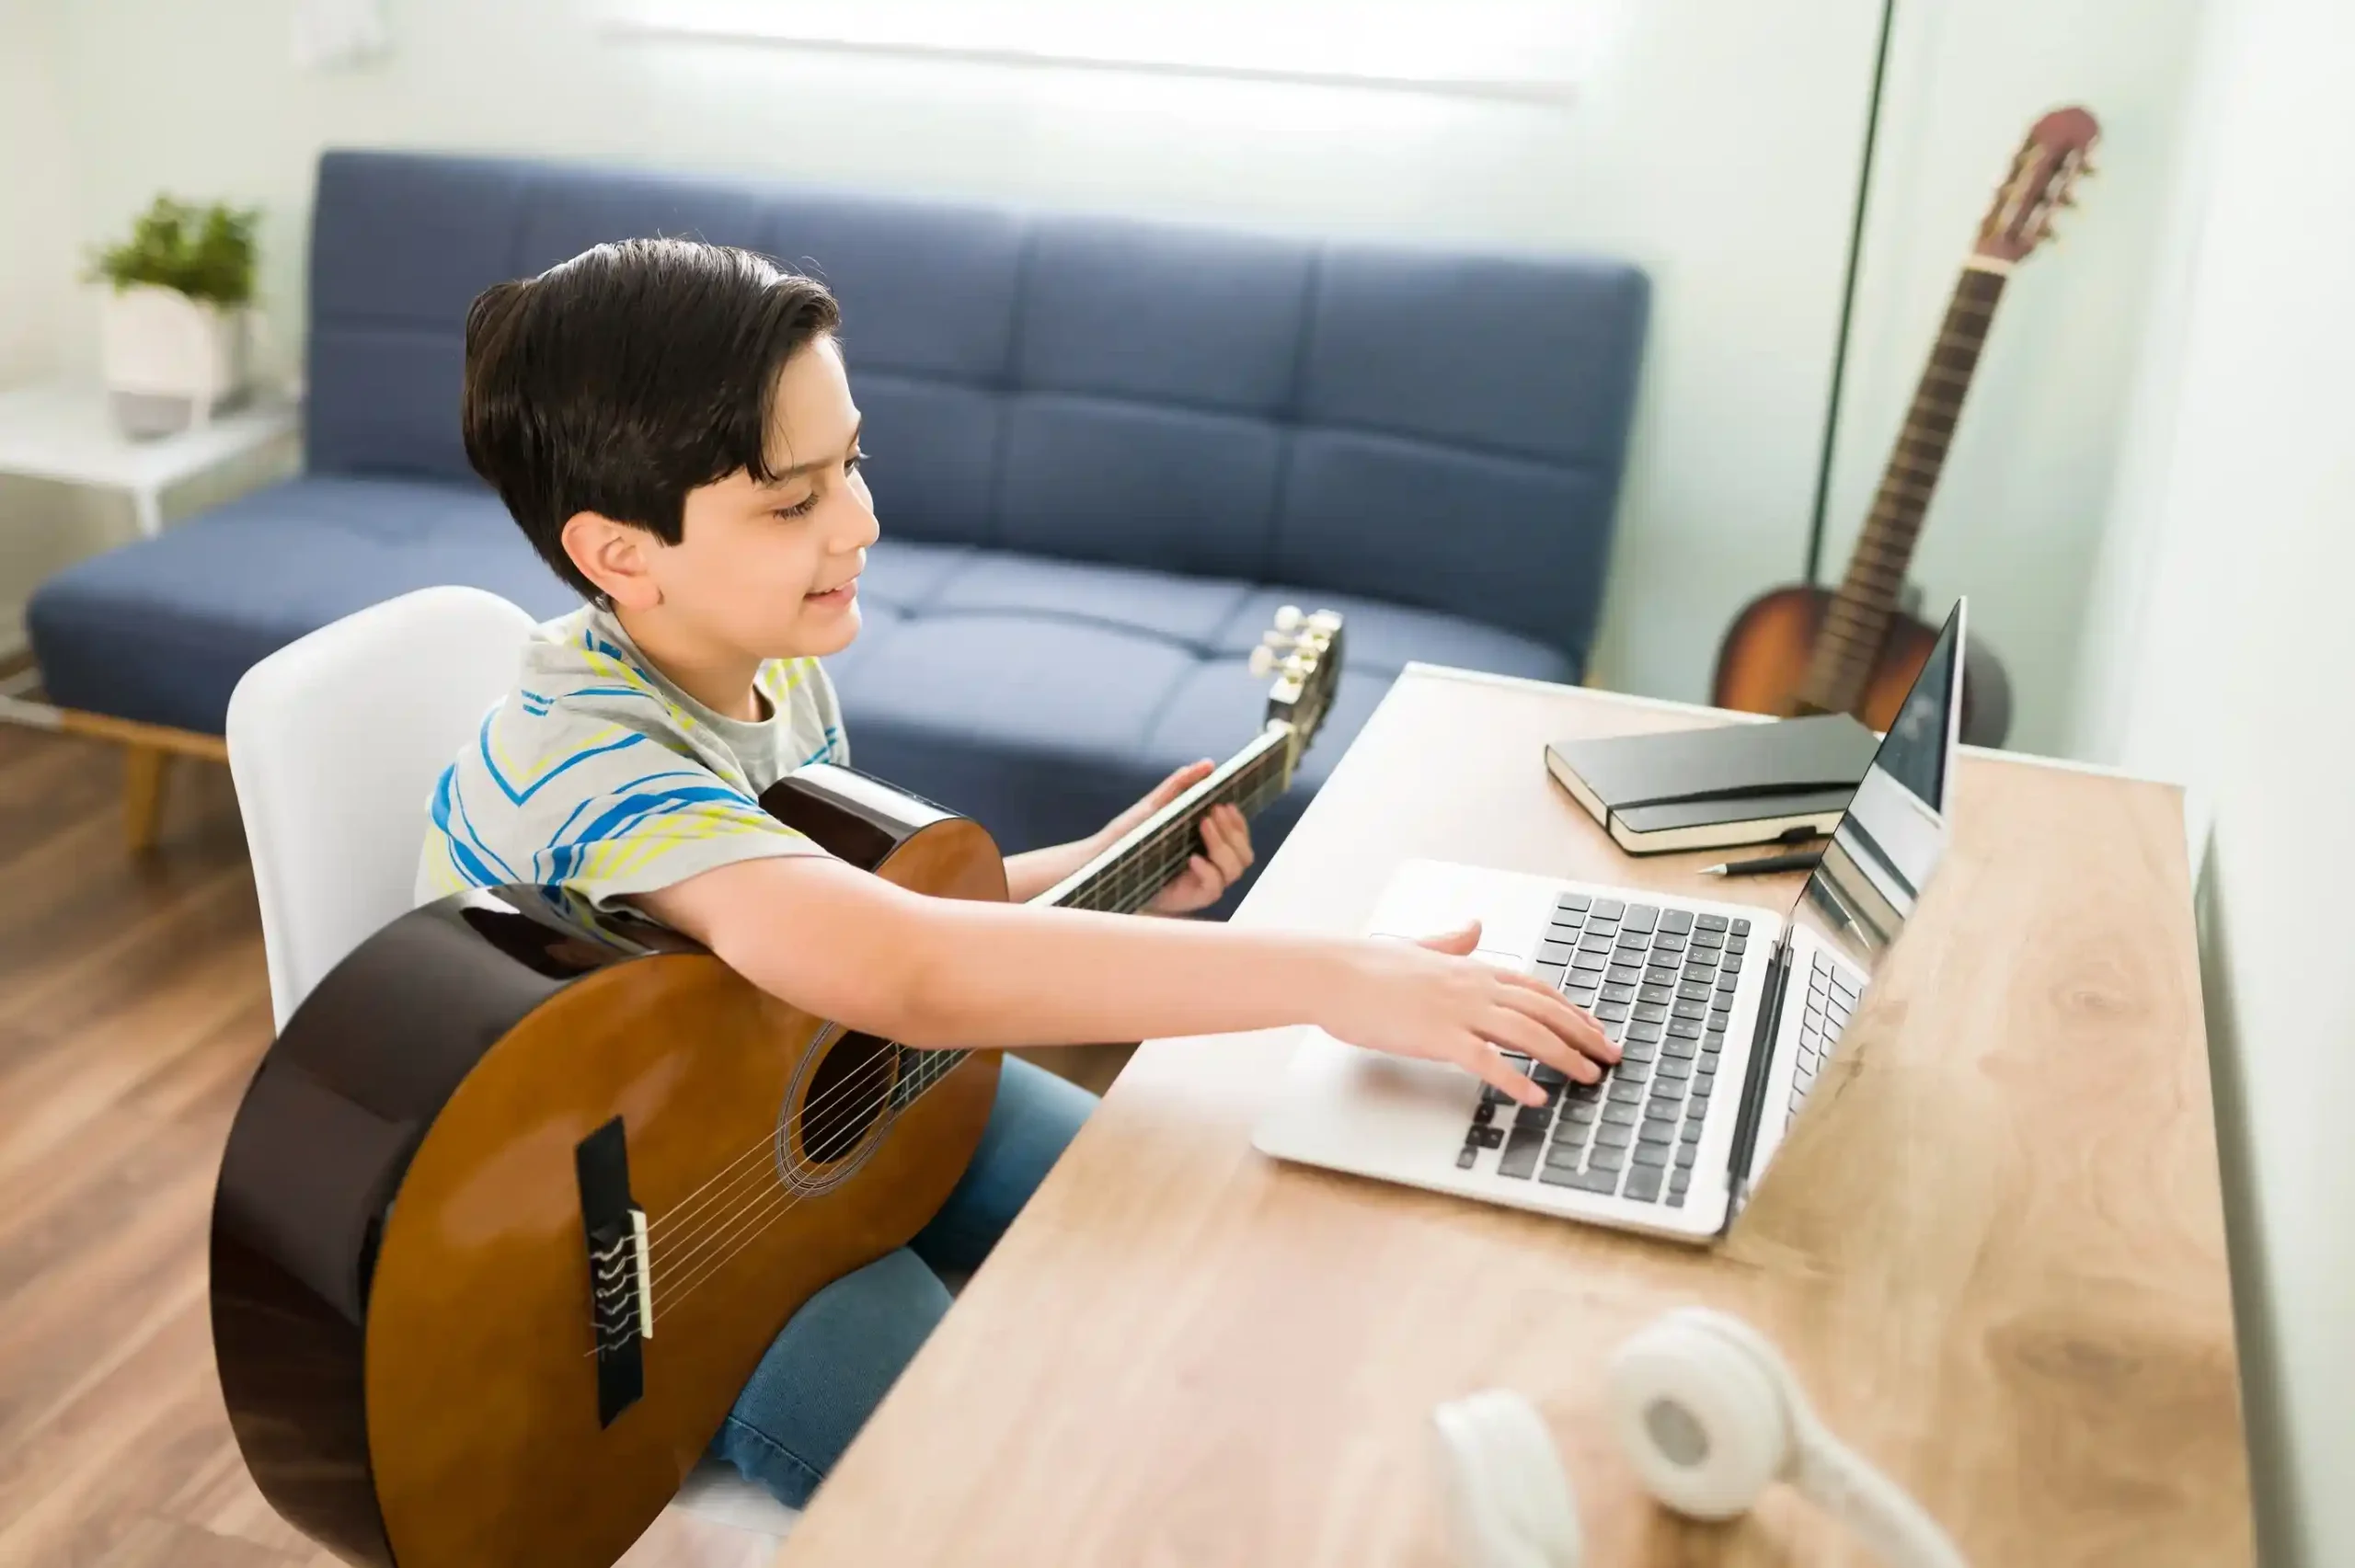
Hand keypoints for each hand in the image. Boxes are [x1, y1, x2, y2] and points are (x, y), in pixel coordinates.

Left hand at [1093, 760, 1256, 915]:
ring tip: (1203, 825)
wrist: (1103, 863)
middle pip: (1244, 854)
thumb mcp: (1156, 807)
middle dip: (1234, 831)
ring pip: (1234, 870)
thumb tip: (1208, 764)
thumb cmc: (1131, 836)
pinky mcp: (1190, 898)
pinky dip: (1209, 872)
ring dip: (1224, 846)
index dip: (1239, 821)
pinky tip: (1194, 858)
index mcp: (1209, 844)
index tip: (1225, 803)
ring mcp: (1202, 882)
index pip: (1240, 836)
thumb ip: (1180, 786)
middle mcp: (1212, 864)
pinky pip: (1213, 888)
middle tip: (1213, 811)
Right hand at [1318, 921, 1616, 1106]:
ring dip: (1564, 1057)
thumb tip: (1474, 927)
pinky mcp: (1438, 1036)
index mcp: (1471, 968)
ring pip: (1527, 1033)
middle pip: (1544, 1010)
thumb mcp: (1418, 949)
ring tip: (1588, 1078)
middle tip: (1611, 1057)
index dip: (1572, 1010)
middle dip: (1583, 1035)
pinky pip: (1487, 1061)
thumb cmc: (1369, 966)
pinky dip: (1516, 1079)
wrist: (1332, 973)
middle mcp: (1474, 986)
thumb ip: (1451, 942)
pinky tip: (1535, 1097)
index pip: (1537, 989)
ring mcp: (1458, 1011)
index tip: (1596, 1028)